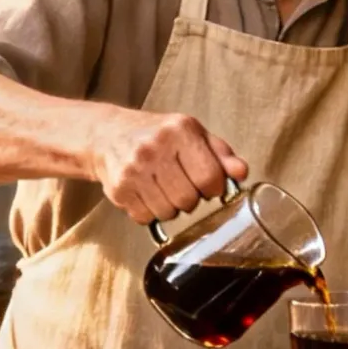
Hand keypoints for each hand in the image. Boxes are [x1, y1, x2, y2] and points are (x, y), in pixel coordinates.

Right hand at [90, 111, 247, 225]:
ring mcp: (134, 169)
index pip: (210, 178)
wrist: (106, 134)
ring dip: (169, 207)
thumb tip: (241, 172)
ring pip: (168, 213)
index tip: (206, 184)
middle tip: (180, 184)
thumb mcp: (191, 133)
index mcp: (180, 130)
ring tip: (161, 188)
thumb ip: (220, 153)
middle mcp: (155, 147)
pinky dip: (149, 211)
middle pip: (189, 200)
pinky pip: (146, 218)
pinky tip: (144, 193)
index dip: (213, 188)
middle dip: (190, 198)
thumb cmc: (156, 135)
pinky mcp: (119, 188)